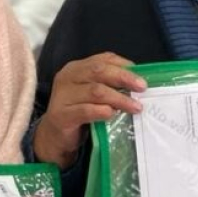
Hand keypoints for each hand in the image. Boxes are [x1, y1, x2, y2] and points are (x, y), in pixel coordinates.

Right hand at [34, 52, 145, 168]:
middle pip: (99, 71)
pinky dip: (102, 111)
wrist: (55, 136)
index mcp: (76, 68)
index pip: (102, 60)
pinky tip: (113, 114)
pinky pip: (86, 110)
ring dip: (119, 98)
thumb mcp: (92, 94)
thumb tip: (137, 82)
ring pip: (96, 91)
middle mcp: (67, 78)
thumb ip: (108, 84)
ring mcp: (62, 96)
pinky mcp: (61, 115)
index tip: (141, 76)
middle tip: (142, 88)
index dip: (123, 65)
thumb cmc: (79, 111)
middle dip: (124, 78)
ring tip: (135, 107)